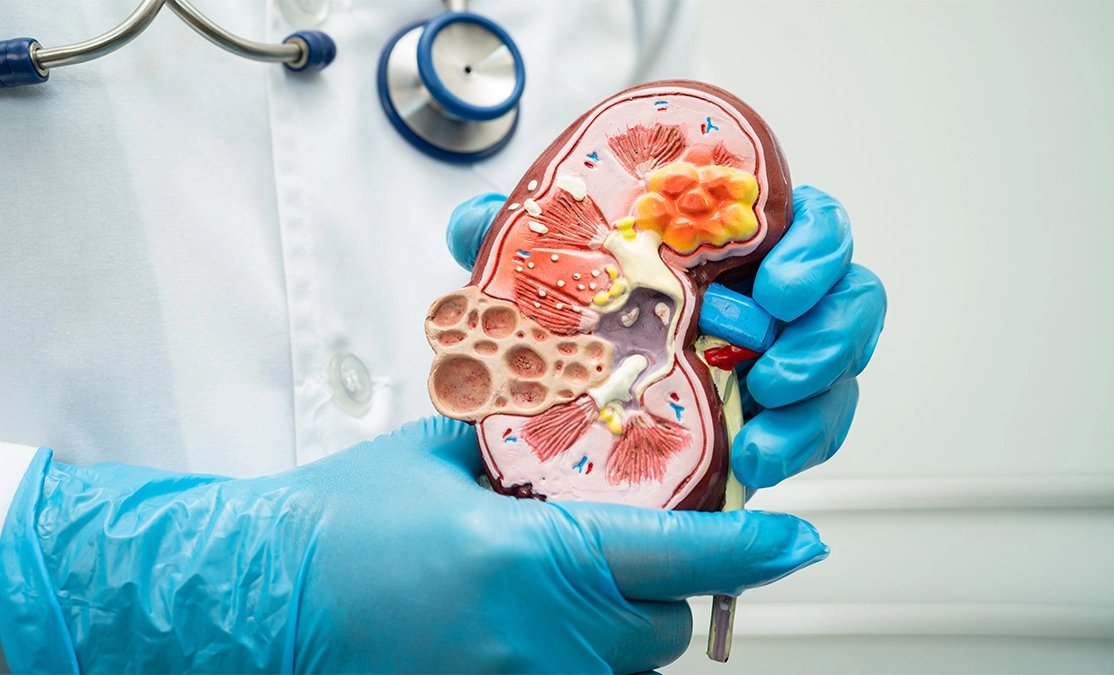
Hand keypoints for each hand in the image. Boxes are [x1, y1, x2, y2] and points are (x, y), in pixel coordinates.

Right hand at [0, 418, 825, 673]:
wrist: (257, 604)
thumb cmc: (334, 527)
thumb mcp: (436, 459)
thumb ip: (517, 442)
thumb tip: (568, 425)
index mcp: (523, 560)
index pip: (674, 556)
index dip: (749, 549)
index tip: (797, 536)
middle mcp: (533, 640)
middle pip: (662, 625)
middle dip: (672, 585)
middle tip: (645, 538)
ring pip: (624, 662)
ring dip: (626, 619)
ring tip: (579, 571)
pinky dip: (582, 648)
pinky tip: (539, 611)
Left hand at [447, 186, 886, 490]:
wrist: (559, 413)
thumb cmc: (570, 326)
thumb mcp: (539, 279)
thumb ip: (514, 240)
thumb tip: (477, 219)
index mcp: (727, 247)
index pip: (805, 223)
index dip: (813, 247)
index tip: (776, 286)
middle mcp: (764, 302)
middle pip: (847, 296)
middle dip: (828, 332)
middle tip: (774, 367)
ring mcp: (775, 362)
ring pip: (840, 368)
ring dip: (818, 399)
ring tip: (765, 426)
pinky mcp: (771, 421)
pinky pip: (814, 429)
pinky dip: (796, 446)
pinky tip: (756, 460)